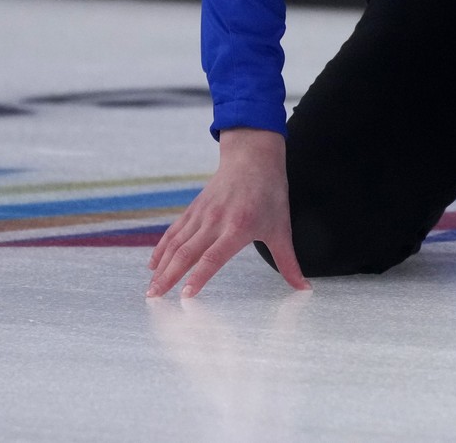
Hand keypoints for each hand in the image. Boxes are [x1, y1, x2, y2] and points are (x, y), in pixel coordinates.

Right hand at [147, 128, 310, 297]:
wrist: (253, 157)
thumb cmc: (270, 193)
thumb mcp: (282, 229)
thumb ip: (289, 262)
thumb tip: (304, 288)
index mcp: (238, 227)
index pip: (213, 257)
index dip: (198, 277)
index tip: (185, 295)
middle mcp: (216, 221)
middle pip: (187, 253)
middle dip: (169, 277)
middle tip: (154, 298)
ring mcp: (202, 214)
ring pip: (176, 243)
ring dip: (161, 266)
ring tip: (151, 288)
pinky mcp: (194, 208)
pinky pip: (174, 231)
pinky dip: (162, 248)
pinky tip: (153, 264)